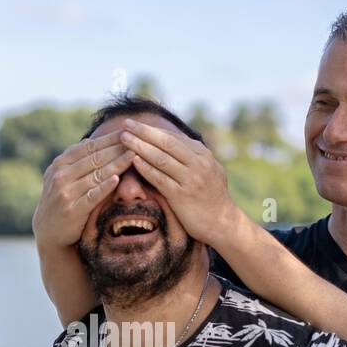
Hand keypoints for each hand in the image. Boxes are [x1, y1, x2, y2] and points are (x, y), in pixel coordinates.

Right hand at [32, 131, 134, 247]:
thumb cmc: (61, 200)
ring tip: (133, 156)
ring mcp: (66, 192)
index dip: (109, 138)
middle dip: (117, 148)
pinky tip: (117, 178)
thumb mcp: (61, 176)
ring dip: (116, 164)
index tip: (127, 132)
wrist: (48, 231)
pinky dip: (105, 186)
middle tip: (136, 141)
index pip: (88, 147)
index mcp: (60, 164)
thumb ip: (75, 160)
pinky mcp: (73, 210)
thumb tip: (92, 141)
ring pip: (96, 175)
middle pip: (94, 158)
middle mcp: (61, 175)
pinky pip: (92, 195)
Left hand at [118, 118, 242, 246]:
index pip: (173, 137)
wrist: (223, 222)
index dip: (152, 129)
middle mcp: (198, 163)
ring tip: (123, 139)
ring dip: (140, 146)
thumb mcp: (208, 169)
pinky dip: (145, 168)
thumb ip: (191, 156)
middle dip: (144, 131)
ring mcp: (191, 179)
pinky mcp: (182, 196)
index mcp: (202, 154)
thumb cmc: (211, 195)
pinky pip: (160, 178)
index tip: (135, 123)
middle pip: (166, 142)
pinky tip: (133, 160)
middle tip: (126, 124)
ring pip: (161, 158)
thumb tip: (172, 141)